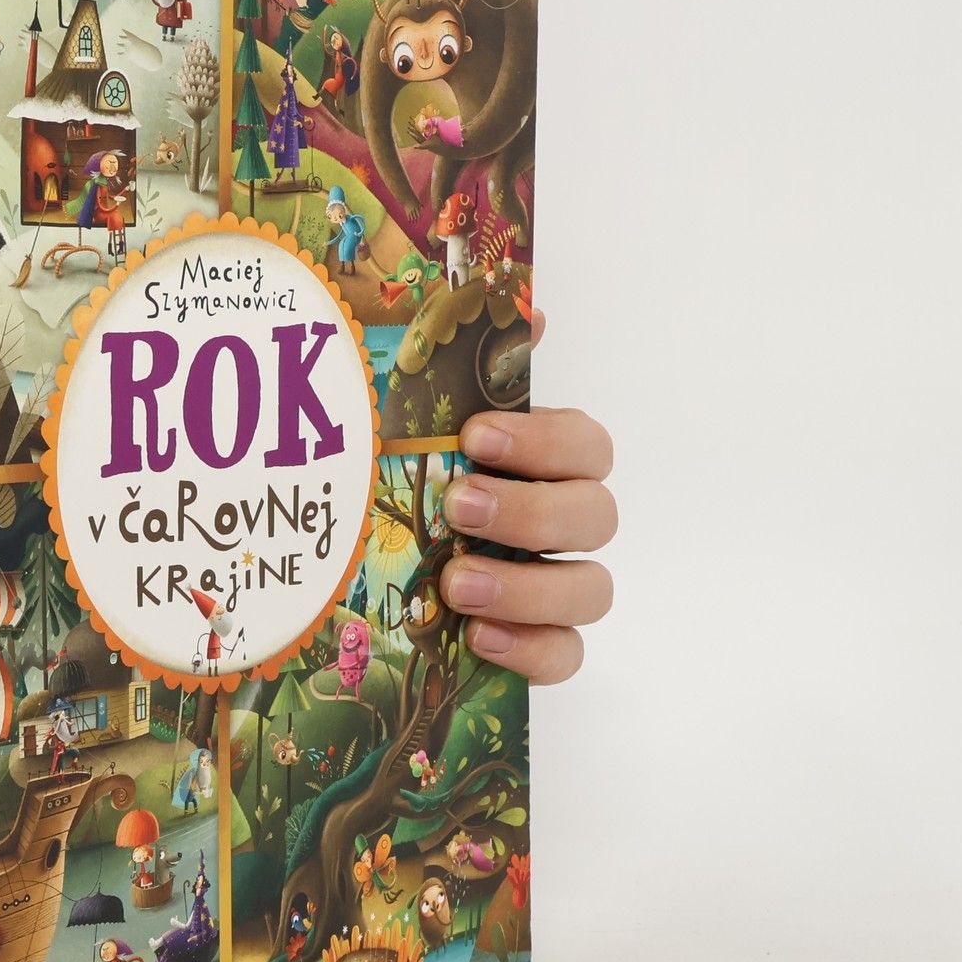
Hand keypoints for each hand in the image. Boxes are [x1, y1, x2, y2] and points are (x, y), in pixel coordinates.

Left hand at [438, 311, 615, 684]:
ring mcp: (558, 588)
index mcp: (545, 464)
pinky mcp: (541, 644)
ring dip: (528, 586)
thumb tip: (528, 308)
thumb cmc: (412, 477)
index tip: (477, 437)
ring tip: (457, 583)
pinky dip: (532, 648)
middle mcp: (563, 523)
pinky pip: (566, 654)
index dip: (543, 440)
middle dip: (530, 512)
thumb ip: (477, 367)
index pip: (587, 444)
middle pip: (596, 516)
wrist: (364, 569)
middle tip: (461, 507)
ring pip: (591, 589)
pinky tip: (480, 638)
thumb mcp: (424, 417)